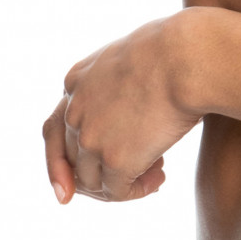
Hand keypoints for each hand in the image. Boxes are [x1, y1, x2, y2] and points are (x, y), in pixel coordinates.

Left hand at [43, 11, 204, 203]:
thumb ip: (114, 81)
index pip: (54, 129)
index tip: (65, 188)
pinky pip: (117, 191)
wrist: (186, 57)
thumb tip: (128, 105)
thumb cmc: (172, 48)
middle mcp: (75, 112)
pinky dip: (137, 191)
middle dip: (98, 173)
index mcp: (76, 81)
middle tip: (131, 175)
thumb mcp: (128, 56)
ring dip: (121, 183)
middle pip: (70, 160)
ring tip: (155, 172)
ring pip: (91, 181)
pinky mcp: (115, 160)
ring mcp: (91, 138)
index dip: (60, 159)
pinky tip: (159, 178)